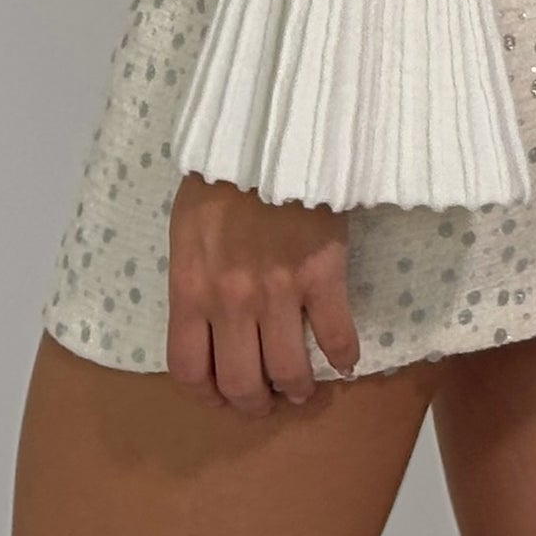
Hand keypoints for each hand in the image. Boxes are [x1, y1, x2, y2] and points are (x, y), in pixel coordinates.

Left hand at [166, 171, 360, 413]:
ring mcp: (278, 292)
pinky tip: (346, 359)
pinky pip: (336, 337)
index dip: (208, 396)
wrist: (269, 132)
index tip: (224, 395)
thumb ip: (194, 276)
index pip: (190, 371)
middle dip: (256, 403)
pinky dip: (344, 358)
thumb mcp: (189, 227)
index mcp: (190, 289)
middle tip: (269, 399)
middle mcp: (230, 302)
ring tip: (305, 386)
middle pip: (241, 383)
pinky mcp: (322, 276)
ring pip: (288, 372)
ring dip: (299, 388)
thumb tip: (204, 312)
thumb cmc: (223, 172)